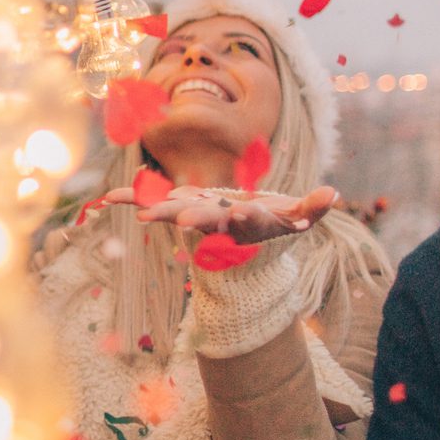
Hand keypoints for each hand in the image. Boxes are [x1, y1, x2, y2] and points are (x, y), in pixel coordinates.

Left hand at [101, 183, 339, 245]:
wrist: (242, 244)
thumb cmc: (273, 225)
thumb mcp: (296, 218)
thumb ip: (313, 208)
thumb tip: (333, 195)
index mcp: (248, 223)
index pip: (249, 221)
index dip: (246, 217)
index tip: (242, 212)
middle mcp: (219, 223)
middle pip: (208, 220)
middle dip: (195, 217)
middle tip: (181, 218)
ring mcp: (197, 216)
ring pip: (176, 211)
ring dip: (158, 209)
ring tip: (140, 213)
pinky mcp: (179, 206)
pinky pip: (151, 201)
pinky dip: (131, 199)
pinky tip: (107, 200)